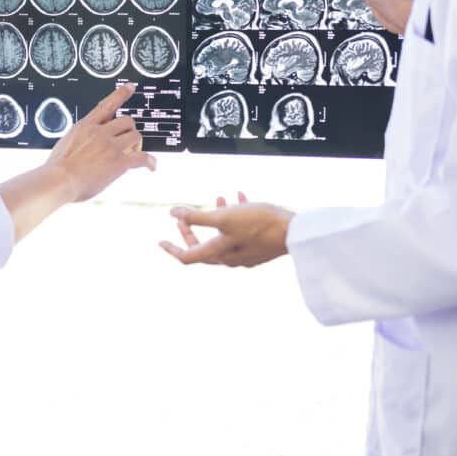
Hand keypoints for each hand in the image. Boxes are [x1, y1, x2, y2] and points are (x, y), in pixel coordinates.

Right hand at [0, 84, 153, 241]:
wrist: (58, 180)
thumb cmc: (55, 170)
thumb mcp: (63, 146)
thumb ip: (76, 143)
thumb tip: (76, 149)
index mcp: (85, 126)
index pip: (107, 104)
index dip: (121, 94)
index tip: (130, 87)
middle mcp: (100, 132)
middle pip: (126, 121)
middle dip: (129, 131)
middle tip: (128, 141)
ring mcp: (111, 146)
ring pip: (136, 137)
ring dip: (137, 145)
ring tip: (134, 155)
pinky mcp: (119, 162)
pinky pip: (142, 158)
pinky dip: (149, 162)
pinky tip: (151, 167)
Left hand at [159, 199, 293, 267]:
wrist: (296, 232)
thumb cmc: (259, 224)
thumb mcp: (224, 217)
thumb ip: (197, 216)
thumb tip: (172, 213)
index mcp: (218, 254)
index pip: (187, 256)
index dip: (172, 248)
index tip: (159, 241)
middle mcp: (230, 259)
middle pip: (204, 246)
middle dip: (193, 229)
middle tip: (185, 216)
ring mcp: (246, 255)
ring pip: (224, 236)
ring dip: (217, 217)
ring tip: (219, 197)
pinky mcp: (259, 247)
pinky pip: (242, 232)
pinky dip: (237, 216)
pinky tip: (240, 196)